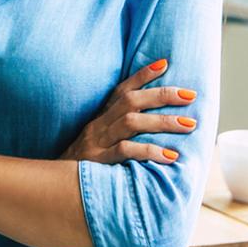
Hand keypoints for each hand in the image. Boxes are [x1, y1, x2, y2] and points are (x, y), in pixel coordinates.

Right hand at [60, 58, 196, 164]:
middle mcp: (99, 124)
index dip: (142, 75)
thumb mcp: (99, 139)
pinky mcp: (99, 160)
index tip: (164, 63)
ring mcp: (99, 141)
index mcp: (101, 117)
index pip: (122, 90)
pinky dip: (148, 151)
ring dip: (162, 122)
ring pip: (130, 123)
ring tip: (189, 124)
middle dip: (161, 95)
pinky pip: (125, 151)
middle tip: (190, 95)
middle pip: (130, 102)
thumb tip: (154, 122)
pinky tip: (170, 156)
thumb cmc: (86, 161)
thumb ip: (119, 129)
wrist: (57, 183)